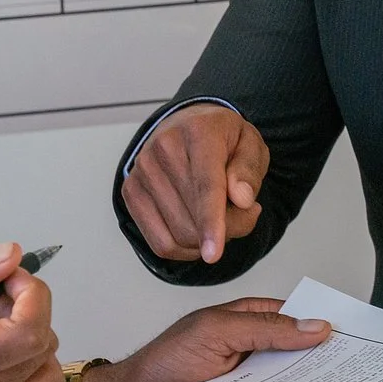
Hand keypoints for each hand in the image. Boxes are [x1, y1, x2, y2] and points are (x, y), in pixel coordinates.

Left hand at [83, 298, 332, 381]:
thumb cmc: (168, 359)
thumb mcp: (217, 332)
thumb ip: (264, 329)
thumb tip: (314, 326)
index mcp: (249, 318)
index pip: (295, 317)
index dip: (321, 325)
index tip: (353, 337)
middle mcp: (253, 347)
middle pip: (297, 352)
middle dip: (323, 361)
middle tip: (358, 372)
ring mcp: (250, 379)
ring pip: (288, 381)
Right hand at [123, 105, 270, 264]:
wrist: (188, 125)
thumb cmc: (223, 139)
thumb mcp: (251, 144)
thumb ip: (249, 170)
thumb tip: (242, 199)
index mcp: (199, 131)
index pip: (206, 186)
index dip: (212, 222)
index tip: (213, 255)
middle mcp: (163, 147)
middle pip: (194, 219)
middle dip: (228, 230)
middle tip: (245, 213)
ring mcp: (142, 170)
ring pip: (177, 236)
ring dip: (206, 240)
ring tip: (221, 218)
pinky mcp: (131, 191)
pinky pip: (160, 243)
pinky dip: (185, 250)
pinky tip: (200, 232)